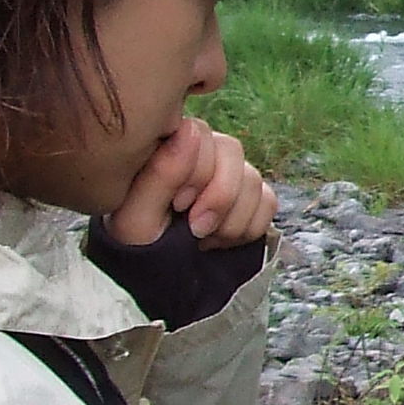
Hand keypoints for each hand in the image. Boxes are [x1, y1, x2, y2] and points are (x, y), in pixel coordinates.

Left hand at [104, 118, 275, 249]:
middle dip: (220, 199)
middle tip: (196, 229)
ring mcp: (227, 175)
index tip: (179, 205)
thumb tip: (190, 129)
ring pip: (253, 179)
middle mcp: (200, 153)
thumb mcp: (136, 218)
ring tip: (205, 238)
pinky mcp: (248, 198)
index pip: (201, 135)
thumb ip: (161, 174)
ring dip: (232, 218)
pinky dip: (250, 226)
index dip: (197, 172)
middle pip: (233, 152)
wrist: (155, 275)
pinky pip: (268, 200)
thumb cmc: (135, 247)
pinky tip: (221, 240)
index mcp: (166, 147)